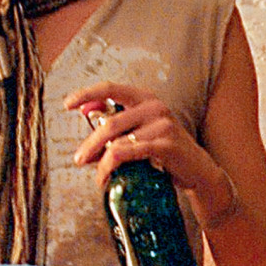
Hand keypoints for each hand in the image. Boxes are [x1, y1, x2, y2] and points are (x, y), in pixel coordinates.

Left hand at [66, 81, 236, 225]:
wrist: (199, 172)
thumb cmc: (167, 153)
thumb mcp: (142, 133)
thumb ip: (118, 123)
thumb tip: (86, 113)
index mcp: (146, 98)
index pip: (110, 88)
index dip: (86, 94)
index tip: (67, 104)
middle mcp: (155, 106)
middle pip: (109, 123)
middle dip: (89, 144)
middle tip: (79, 160)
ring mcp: (162, 124)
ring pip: (116, 141)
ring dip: (100, 162)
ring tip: (97, 176)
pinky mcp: (166, 144)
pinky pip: (128, 153)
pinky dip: (111, 166)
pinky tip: (107, 177)